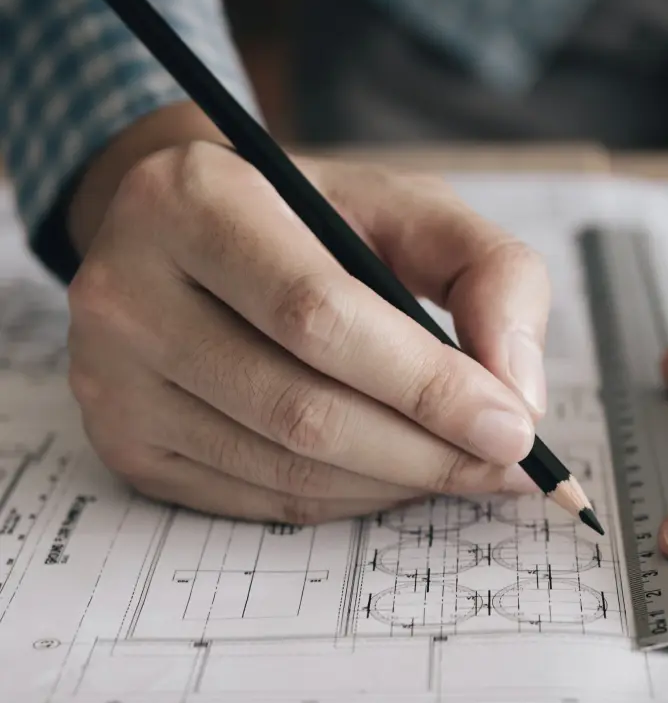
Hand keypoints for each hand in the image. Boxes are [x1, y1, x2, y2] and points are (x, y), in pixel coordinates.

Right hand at [66, 110, 546, 522]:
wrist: (193, 236)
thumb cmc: (312, 219)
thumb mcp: (409, 208)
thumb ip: (491, 274)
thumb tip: (518, 393)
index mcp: (195, 202)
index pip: (319, 316)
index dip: (427, 385)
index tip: (514, 427)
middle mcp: (129, 292)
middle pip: (302, 410)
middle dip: (427, 451)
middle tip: (505, 464)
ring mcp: (115, 380)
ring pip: (285, 469)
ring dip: (396, 483)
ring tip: (462, 466)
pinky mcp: (127, 445)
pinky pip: (262, 500)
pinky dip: (350, 499)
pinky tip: (396, 474)